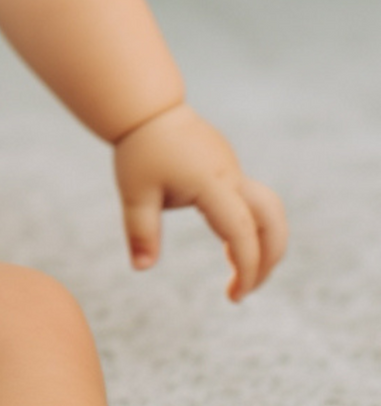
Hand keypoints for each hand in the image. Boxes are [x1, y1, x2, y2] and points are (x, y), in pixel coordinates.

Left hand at [113, 103, 286, 301]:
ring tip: (240, 273)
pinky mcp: (230, 169)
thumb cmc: (139, 150)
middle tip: (242, 291)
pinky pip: (254, 203)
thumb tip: (141, 269)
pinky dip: (253, 229)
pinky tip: (231, 249)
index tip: (236, 296)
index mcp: (212, 184)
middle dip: (268, 260)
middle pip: (272, 222)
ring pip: (271, 211)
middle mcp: (231, 178)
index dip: (247, 267)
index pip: (242, 232)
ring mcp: (234, 171)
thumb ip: (140, 231)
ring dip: (265, 244)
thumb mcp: (134, 193)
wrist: (147, 109)